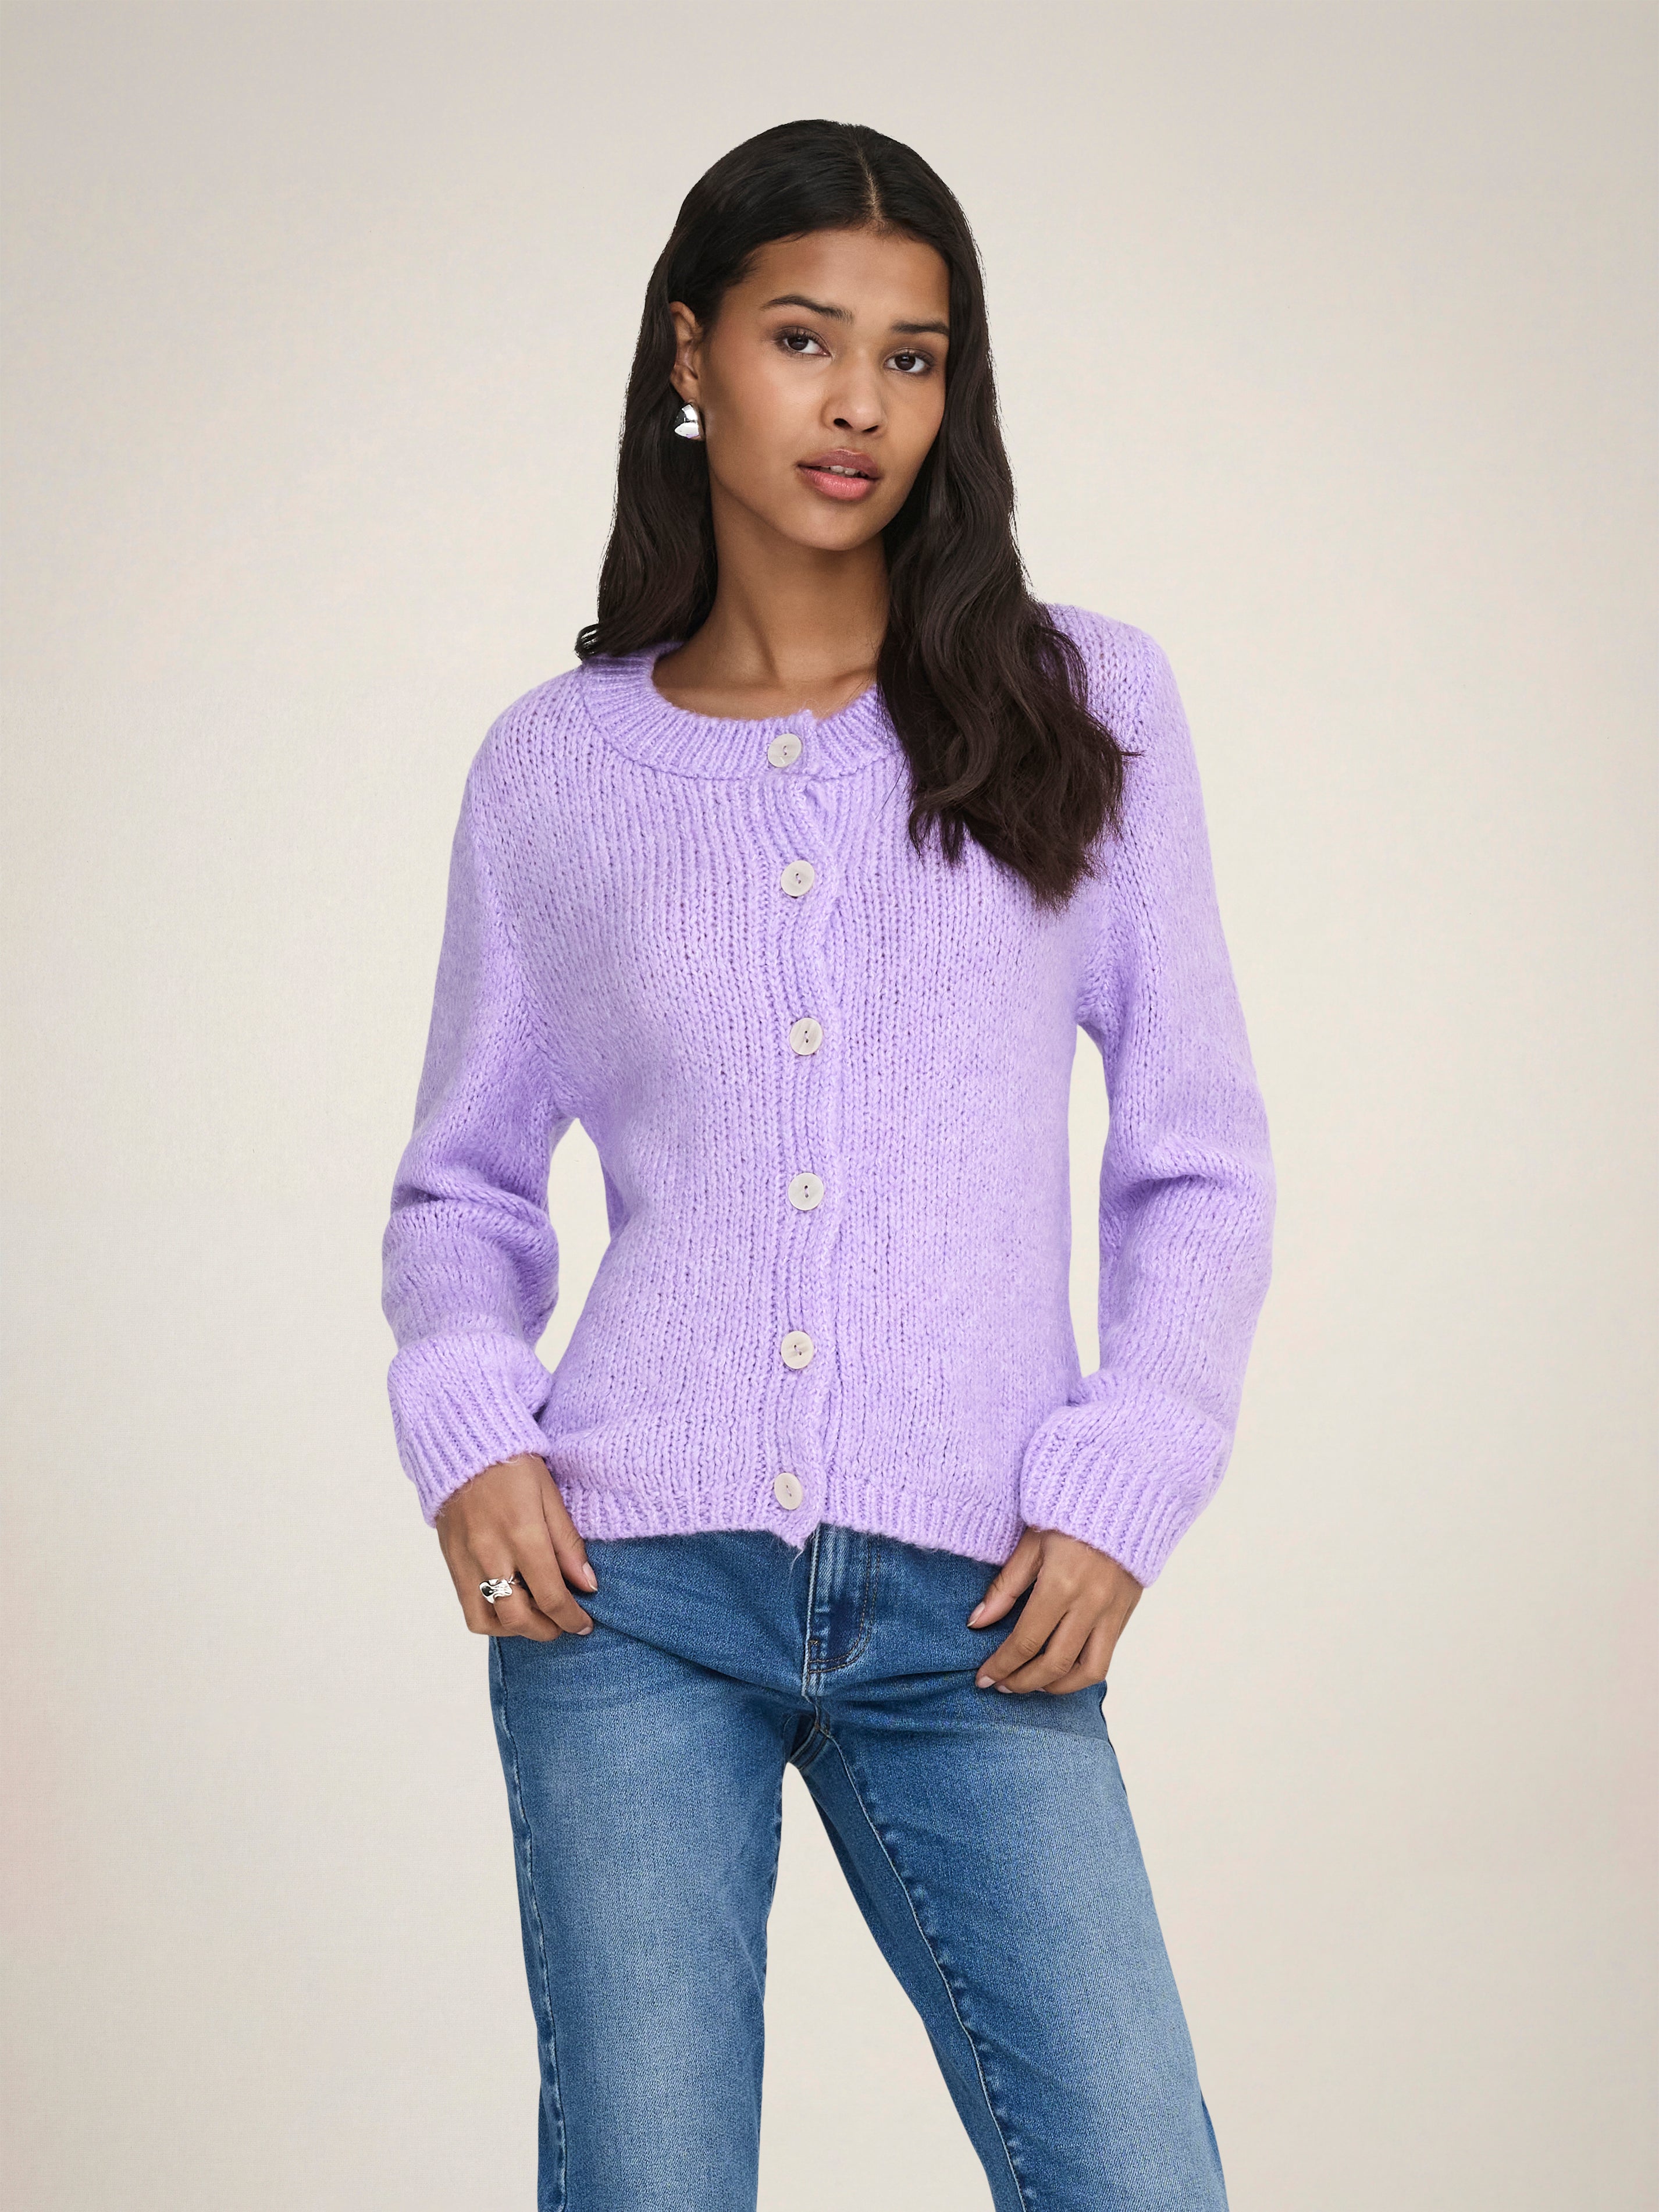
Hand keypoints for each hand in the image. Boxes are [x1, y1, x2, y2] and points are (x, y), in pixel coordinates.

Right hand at [434, 1453, 597, 1640]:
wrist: (464, 1449)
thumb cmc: (514, 1467)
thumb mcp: (551, 1497)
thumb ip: (569, 1544)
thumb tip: (587, 1585)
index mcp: (523, 1535)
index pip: (551, 1596)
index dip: (571, 1618)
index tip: (584, 1624)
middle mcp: (491, 1554)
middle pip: (518, 1618)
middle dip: (547, 1630)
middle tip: (563, 1624)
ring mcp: (466, 1562)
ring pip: (488, 1622)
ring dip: (516, 1629)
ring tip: (535, 1616)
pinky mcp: (452, 1563)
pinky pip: (468, 1608)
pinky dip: (491, 1618)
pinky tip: (509, 1605)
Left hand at [967, 1526, 1141, 1693]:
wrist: (1121, 1497)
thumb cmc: (1069, 1515)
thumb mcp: (1029, 1545)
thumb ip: (1004, 1588)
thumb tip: (977, 1623)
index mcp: (1061, 1585)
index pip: (1026, 1642)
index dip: (1001, 1666)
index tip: (984, 1678)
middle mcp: (1090, 1604)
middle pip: (1055, 1665)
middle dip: (1024, 1682)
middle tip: (1003, 1685)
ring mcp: (1112, 1611)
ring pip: (1089, 1671)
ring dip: (1058, 1686)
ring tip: (1033, 1683)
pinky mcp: (1126, 1613)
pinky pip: (1106, 1655)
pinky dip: (1082, 1670)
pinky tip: (1061, 1667)